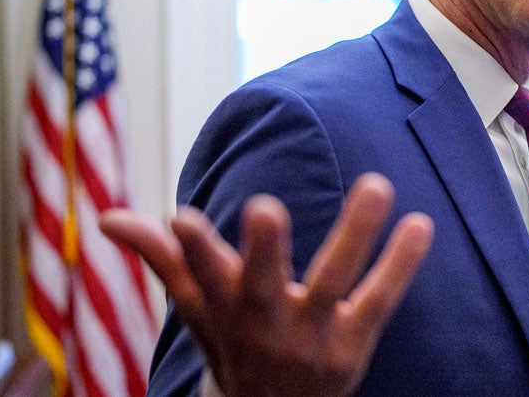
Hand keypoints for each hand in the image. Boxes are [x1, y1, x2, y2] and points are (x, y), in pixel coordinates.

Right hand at [99, 172, 434, 396]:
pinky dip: (400, 264)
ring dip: (354, 232)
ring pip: (334, 281)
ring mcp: (310, 337)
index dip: (190, 251)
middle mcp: (264, 323)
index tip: (180, 218)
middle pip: (262, 285)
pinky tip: (421, 225)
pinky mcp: (353, 345)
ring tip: (377, 184)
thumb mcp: (199, 308)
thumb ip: (162, 259)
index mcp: (222, 308)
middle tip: (262, 208)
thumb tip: (107, 218)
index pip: (200, 277)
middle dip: (260, 251)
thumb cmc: (236, 345)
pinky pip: (380, 301)